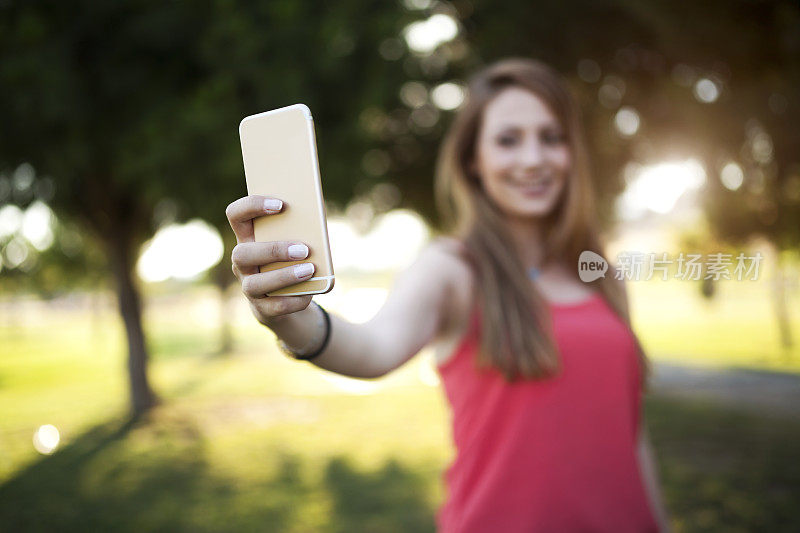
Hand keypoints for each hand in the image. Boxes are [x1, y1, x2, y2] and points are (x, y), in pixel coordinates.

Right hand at [225, 195, 314, 324]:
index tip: (280, 204)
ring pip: (254, 284)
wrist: (288, 298)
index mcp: (248, 238)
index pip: (235, 215)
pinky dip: (294, 300)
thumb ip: (299, 232)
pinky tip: (309, 293)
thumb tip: (318, 227)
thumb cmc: (292, 261)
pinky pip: (274, 307)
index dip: (251, 206)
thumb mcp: (293, 244)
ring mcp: (249, 287)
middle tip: (303, 249)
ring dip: (283, 276)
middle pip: (242, 254)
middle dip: (273, 250)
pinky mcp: (262, 309)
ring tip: (310, 270)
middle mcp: (242, 263)